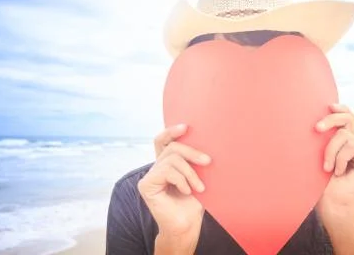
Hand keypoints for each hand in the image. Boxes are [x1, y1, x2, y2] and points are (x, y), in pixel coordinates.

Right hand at [137, 124, 209, 252]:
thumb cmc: (194, 203)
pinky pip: (166, 171)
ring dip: (189, 172)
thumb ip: (193, 160)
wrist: (187, 226)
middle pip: (171, 147)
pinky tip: (187, 191)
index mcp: (166, 164)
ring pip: (171, 159)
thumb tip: (206, 140)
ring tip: (199, 187)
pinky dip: (181, 180)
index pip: (163, 140)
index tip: (186, 127)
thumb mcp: (197, 176)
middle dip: (191, 152)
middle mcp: (156, 167)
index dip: (171, 131)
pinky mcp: (146, 185)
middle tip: (207, 162)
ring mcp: (149, 176)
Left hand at [315, 104, 353, 215]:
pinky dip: (340, 158)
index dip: (340, 109)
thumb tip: (308, 120)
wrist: (332, 203)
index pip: (345, 117)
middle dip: (331, 119)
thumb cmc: (318, 183)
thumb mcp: (315, 155)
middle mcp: (353, 142)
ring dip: (330, 151)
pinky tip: (339, 172)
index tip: (328, 106)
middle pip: (348, 118)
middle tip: (317, 129)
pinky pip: (351, 146)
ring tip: (326, 168)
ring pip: (344, 135)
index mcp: (340, 141)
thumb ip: (320, 139)